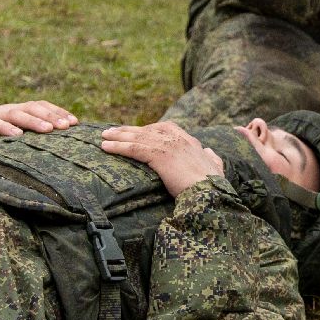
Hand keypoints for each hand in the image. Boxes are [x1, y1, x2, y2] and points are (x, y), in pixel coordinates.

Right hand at [0, 101, 77, 140]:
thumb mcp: (10, 134)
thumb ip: (28, 138)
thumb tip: (55, 150)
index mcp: (18, 112)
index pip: (41, 106)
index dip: (58, 111)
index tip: (76, 122)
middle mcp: (9, 110)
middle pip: (33, 108)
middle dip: (52, 116)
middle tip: (67, 126)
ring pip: (16, 114)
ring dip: (34, 121)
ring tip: (49, 130)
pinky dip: (5, 128)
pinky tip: (17, 136)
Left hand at [100, 122, 223, 196]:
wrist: (211, 192)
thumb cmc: (214, 185)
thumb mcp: (216, 167)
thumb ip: (212, 158)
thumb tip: (210, 152)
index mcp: (190, 141)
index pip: (166, 128)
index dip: (149, 129)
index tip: (136, 130)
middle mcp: (178, 139)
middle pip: (147, 130)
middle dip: (128, 130)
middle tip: (112, 131)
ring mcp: (168, 146)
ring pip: (137, 137)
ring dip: (118, 136)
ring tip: (103, 137)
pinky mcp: (159, 156)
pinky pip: (133, 148)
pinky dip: (118, 147)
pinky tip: (105, 147)